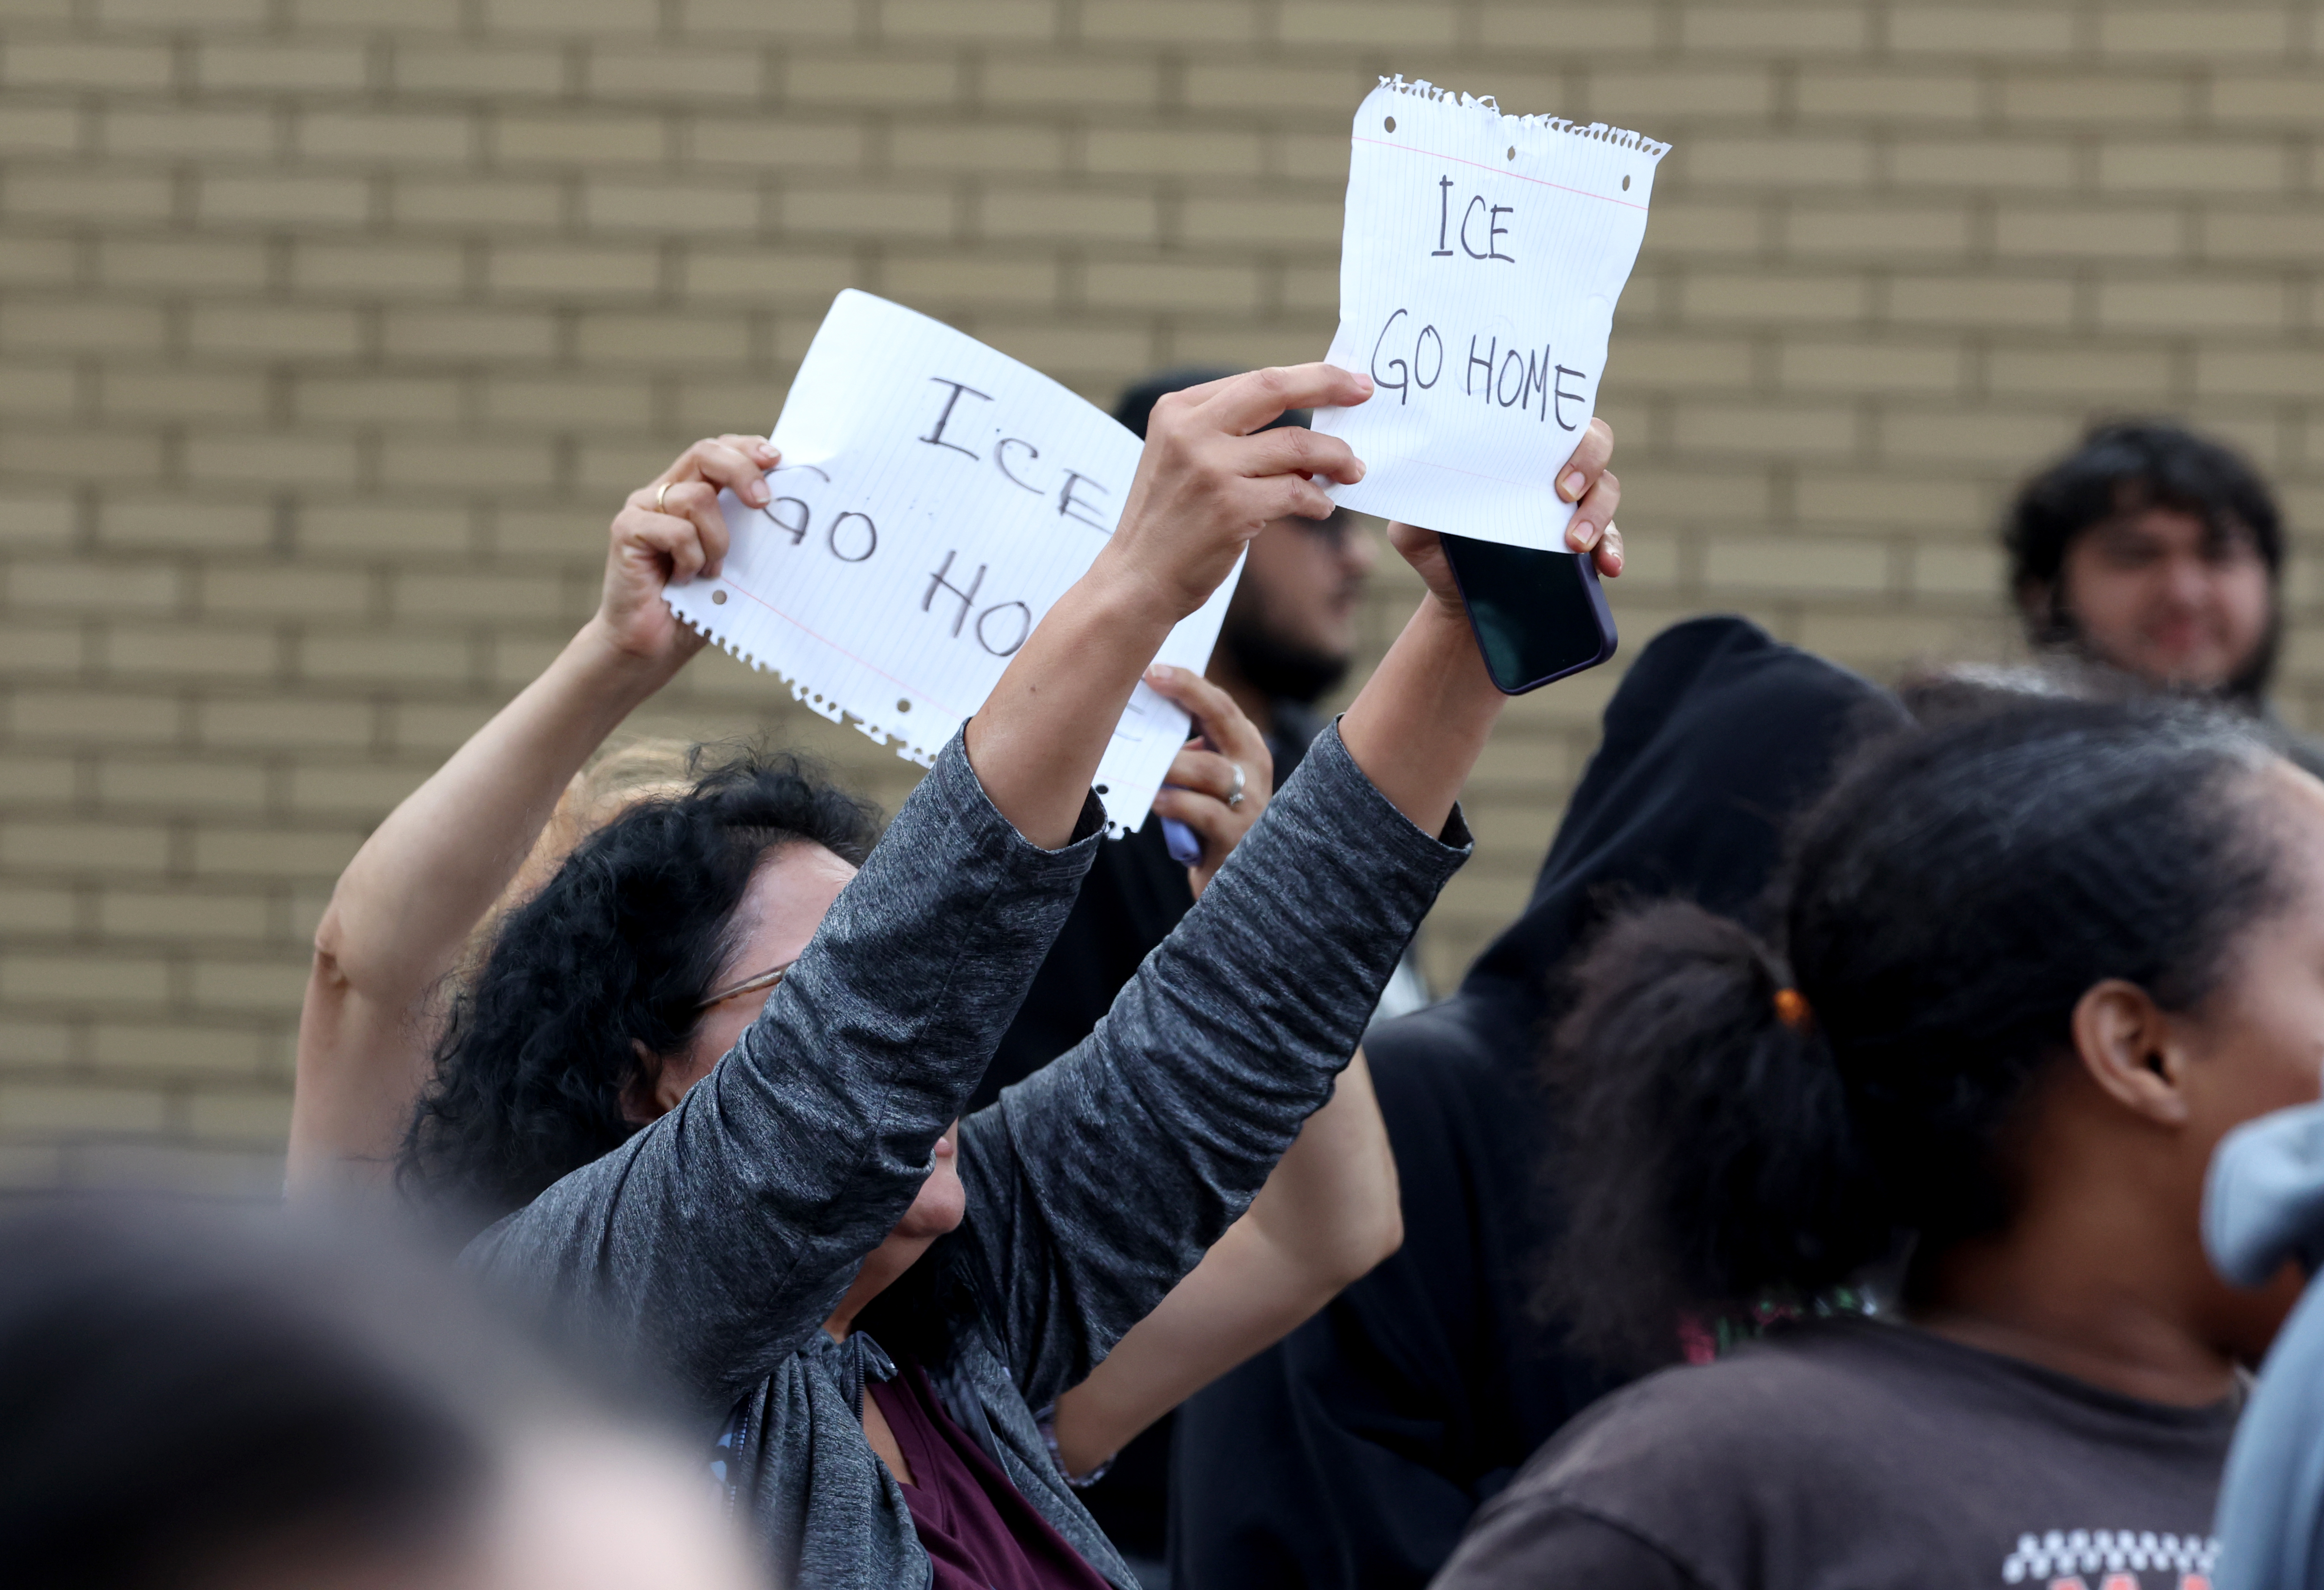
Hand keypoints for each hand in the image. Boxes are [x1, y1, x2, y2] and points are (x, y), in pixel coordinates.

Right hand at [595, 434, 781, 666]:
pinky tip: (684, 580)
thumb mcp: (736, 562)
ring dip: (717, 542)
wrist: (653, 647)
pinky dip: (690, 558)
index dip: (748, 448)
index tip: (778, 460)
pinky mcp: (626, 529)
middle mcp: (664, 493)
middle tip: (763, 503)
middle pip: (706, 453)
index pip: (720, 449)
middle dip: (741, 471)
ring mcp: (642, 508)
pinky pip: (676, 530)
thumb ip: (749, 531)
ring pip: (697, 499)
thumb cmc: (699, 607)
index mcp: (692, 493)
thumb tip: (790, 506)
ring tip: (709, 573)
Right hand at [1101, 365, 1373, 620]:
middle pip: (1274, 388)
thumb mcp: (1184, 459)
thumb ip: (1231, 434)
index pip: (1255, 380)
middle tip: (1365, 393)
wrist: (1137, 579)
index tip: (1345, 380)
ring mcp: (1209, 468)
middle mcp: (1190, 431)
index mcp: (1178, 410)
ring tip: (1354, 470)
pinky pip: (1296, 491)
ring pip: (1296, 445)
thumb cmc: (1171, 522)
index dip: (1308, 377)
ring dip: (1336, 457)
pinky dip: (1319, 500)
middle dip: (1327, 385)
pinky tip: (1322, 507)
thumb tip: (1309, 428)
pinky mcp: (1230, 508)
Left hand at [1145, 665, 1273, 897]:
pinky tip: (1154, 801)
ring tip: (1142, 762)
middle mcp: (1254, 770)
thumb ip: (1182, 752)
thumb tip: (1134, 721)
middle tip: (1150, 679)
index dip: (1189, 683)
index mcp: (1245, 748)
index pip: (1220, 705)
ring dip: (1172, 762)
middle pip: (1224, 720)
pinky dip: (1175, 803)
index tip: (1154, 668)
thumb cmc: (1204, 825)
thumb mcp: (1199, 781)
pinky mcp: (1236, 839)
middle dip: (1188, 694)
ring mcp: (1250, 804)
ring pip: (1211, 770)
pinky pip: (1204, 813)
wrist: (1235, 887)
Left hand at [1387, 417, 1621, 612]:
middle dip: (1588, 461)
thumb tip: (1415, 485)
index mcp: (1518, 456)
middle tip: (1564, 491)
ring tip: (1573, 544)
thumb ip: (1415, 507)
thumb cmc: (1441, 552)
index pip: (1551, 421)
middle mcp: (1554, 472)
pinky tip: (1608, 568)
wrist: (1460, 603)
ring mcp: (1577, 508)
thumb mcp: (1416, 532)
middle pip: (1594, 443)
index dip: (1562, 427)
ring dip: (1598, 514)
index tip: (1547, 457)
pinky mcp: (1590, 545)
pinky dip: (1612, 551)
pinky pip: (1612, 541)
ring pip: (1607, 490)